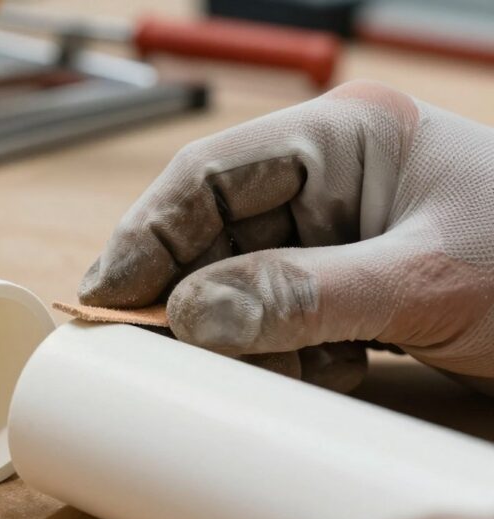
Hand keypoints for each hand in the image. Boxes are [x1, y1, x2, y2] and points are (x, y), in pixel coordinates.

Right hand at [78, 80, 493, 392]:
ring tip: (296, 362)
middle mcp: (330, 178)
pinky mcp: (344, 281)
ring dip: (245, 333)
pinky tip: (328, 364)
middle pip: (212, 231)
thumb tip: (195, 315)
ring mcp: (336, 232)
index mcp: (344, 137)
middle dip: (194, 294)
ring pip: (237, 282)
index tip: (110, 293)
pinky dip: (282, 350)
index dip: (149, 233)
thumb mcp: (425, 280)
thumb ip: (304, 295)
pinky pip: (275, 315)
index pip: (210, 175)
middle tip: (176, 346)